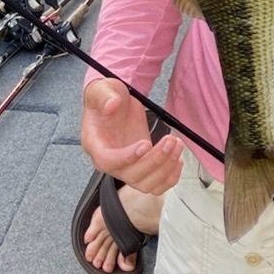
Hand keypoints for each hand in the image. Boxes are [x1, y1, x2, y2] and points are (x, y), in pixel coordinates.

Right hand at [82, 79, 183, 194]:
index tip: (145, 144)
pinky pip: (154, 184)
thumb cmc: (105, 96)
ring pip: (145, 184)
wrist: (115, 101)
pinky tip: (178, 160)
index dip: (126, 158)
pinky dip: (169, 178)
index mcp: (96, 144)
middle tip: (170, 141)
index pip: (107, 161)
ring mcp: (126, 166)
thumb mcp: (101, 89)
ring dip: (165, 169)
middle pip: (130, 176)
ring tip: (177, 145)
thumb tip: (112, 105)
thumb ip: (104, 96)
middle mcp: (110, 161)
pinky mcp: (141, 165)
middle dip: (154, 161)